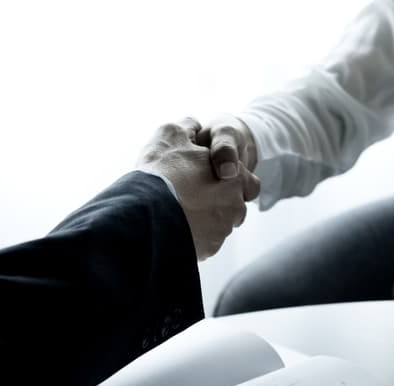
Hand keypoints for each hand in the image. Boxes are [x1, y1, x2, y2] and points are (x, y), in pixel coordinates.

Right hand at [136, 119, 260, 259]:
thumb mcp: (172, 134)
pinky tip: (173, 227)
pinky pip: (203, 242)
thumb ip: (188, 127)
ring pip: (217, 225)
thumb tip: (192, 125)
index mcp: (235, 179)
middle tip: (190, 193)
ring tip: (178, 211)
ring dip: (203, 219)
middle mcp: (235, 208)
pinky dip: (193, 236)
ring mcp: (221, 233)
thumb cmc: (162, 172)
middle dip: (216, 200)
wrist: (144, 215)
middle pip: (231, 205)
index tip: (209, 176)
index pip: (248, 182)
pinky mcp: (206, 251)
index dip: (230, 177)